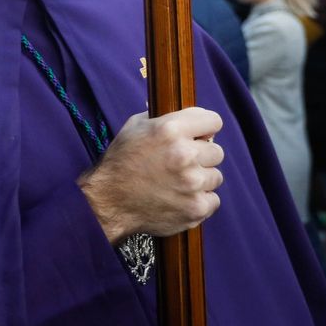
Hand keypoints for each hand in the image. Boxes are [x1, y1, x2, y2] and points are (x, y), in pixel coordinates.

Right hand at [78, 108, 224, 243]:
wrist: (109, 200)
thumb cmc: (121, 161)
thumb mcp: (136, 126)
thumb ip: (165, 118)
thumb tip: (191, 118)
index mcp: (171, 129)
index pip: (214, 121)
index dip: (206, 128)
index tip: (201, 135)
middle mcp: (185, 154)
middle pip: (217, 151)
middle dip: (202, 156)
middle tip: (182, 163)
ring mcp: (193, 183)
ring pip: (215, 176)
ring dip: (201, 179)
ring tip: (178, 182)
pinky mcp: (196, 207)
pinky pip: (213, 199)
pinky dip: (199, 200)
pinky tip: (180, 198)